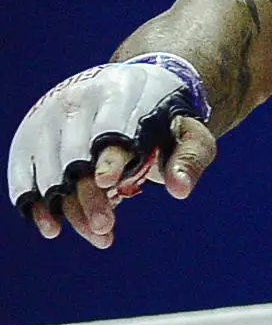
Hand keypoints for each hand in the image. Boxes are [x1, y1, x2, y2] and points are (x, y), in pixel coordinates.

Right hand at [13, 59, 217, 246]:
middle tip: (104, 227)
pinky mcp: (36, 131)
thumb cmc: (168, 121)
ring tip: (94, 234)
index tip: (108, 185)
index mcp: (120, 94)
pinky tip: (50, 227)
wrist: (137, 90)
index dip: (108, 157)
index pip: (111, 128)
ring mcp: (53, 115)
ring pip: (51, 165)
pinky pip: (26, 166)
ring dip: (67, 206)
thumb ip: (190, 160)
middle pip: (77, 154)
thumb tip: (179, 190)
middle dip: (87, 195)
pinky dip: (34, 198)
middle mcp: (80, 100)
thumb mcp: (192, 136)